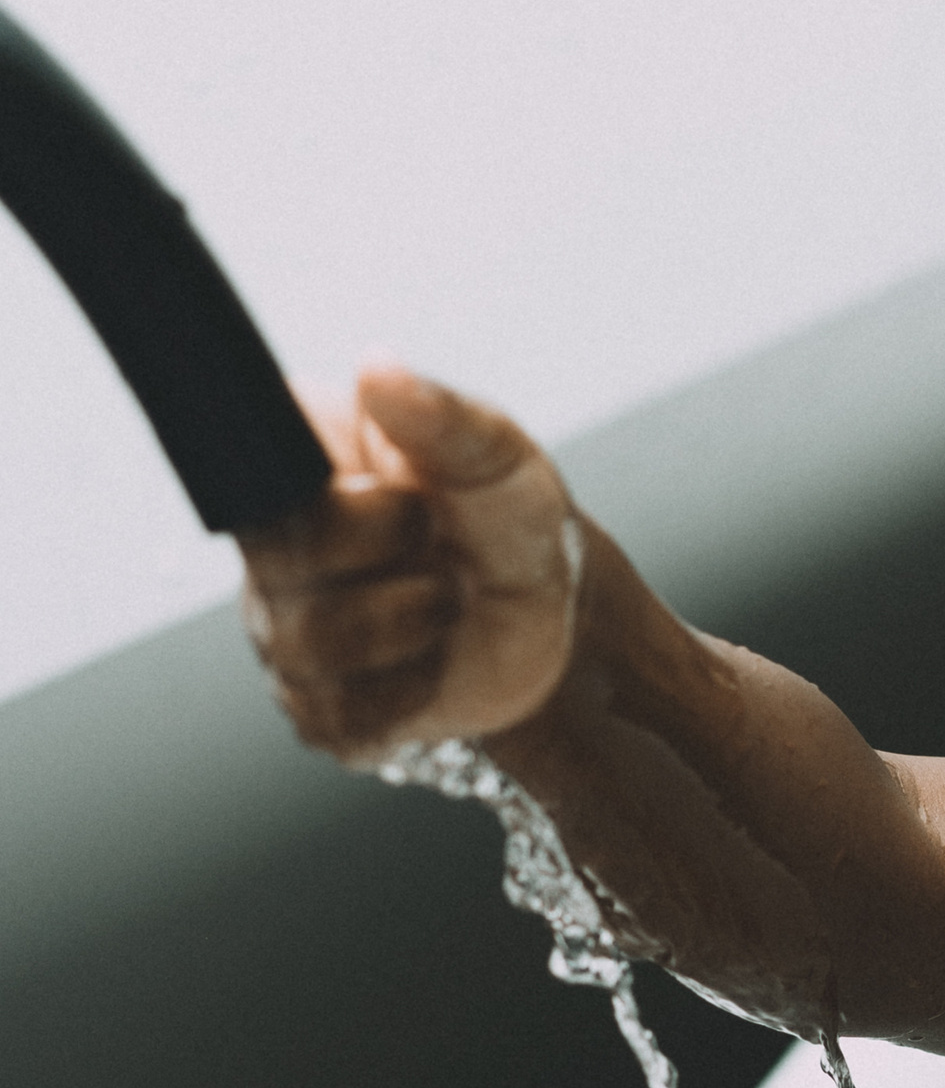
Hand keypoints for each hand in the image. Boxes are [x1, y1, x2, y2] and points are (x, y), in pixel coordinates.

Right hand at [237, 365, 583, 759]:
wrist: (551, 625)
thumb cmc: (509, 524)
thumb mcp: (500, 458)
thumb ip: (442, 417)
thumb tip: (377, 369)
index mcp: (296, 462)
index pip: (251, 471)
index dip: (338, 502)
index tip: (407, 500)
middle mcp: (271, 545)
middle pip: (285, 563)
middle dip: (395, 561)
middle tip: (442, 550)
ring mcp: (285, 632)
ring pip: (311, 648)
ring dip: (410, 630)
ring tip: (445, 605)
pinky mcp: (319, 709)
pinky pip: (341, 718)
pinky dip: (409, 697)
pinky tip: (430, 665)